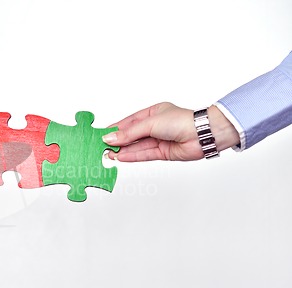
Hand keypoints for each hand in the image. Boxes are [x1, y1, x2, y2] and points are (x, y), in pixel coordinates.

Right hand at [103, 102, 239, 161]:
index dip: (116, 129)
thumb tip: (111, 137)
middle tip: (102, 146)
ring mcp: (159, 139)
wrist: (202, 134)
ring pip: (137, 146)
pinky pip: (144, 154)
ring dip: (123, 151)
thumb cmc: (181, 121)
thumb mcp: (150, 123)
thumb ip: (129, 133)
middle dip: (118, 141)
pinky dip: (132, 156)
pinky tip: (120, 158)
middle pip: (132, 135)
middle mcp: (156, 126)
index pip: (129, 122)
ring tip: (108, 154)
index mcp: (153, 112)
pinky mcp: (163, 152)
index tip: (102, 135)